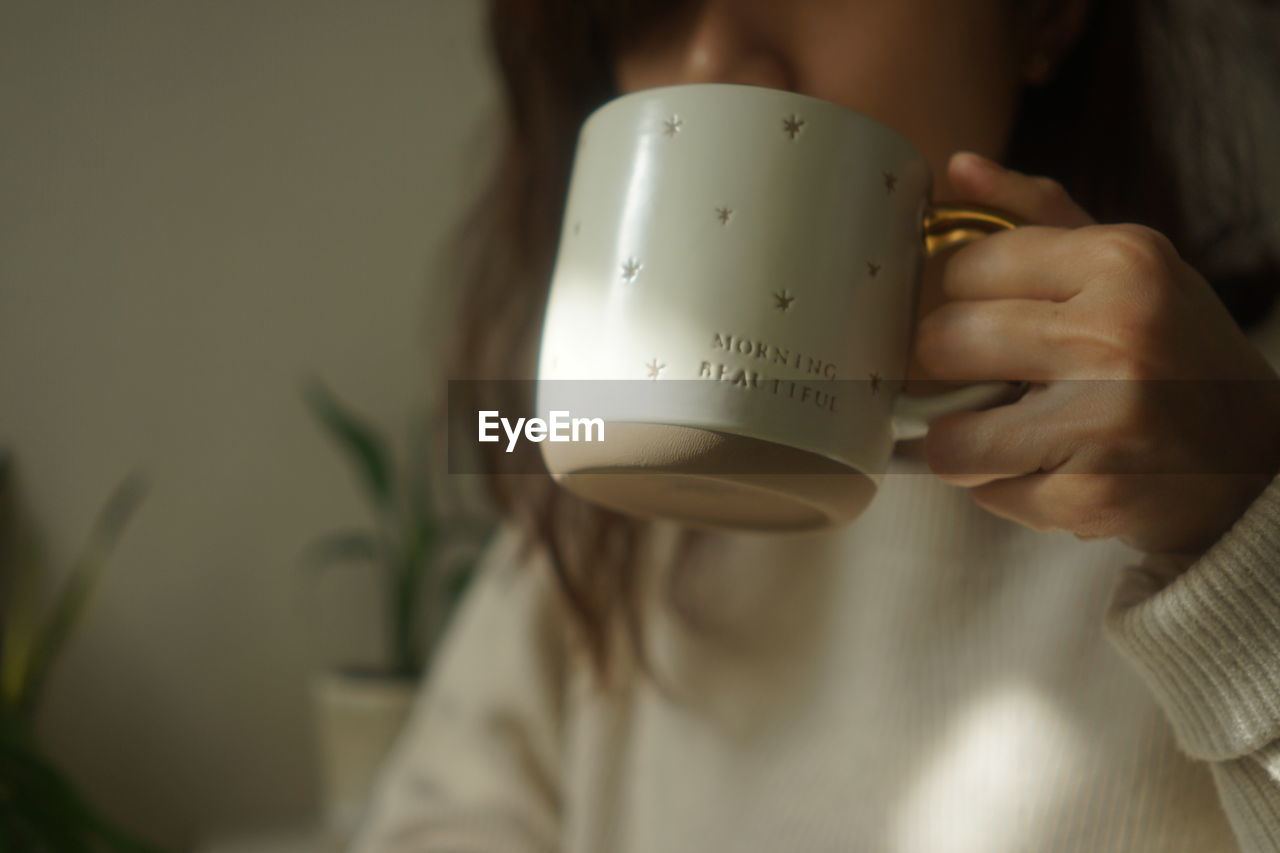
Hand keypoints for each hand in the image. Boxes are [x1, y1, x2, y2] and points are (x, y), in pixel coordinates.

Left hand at [914, 151, 1279, 554]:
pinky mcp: (1091, 497)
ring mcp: (1105, 423)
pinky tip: (1051, 470)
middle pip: (941, 343)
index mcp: (1121, 262)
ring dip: (964, 439)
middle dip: (950, 367)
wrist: (1254, 456)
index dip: (960, 299)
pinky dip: (1003, 487)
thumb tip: (957, 166)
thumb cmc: (1170, 350)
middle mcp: (1115, 336)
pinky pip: (984, 492)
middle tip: (987, 376)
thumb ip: (1036, 213)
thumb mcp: (1126, 265)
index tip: (986, 316)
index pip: (964, 268)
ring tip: (1011, 429)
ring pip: (948, 434)